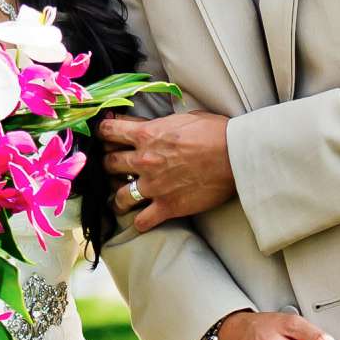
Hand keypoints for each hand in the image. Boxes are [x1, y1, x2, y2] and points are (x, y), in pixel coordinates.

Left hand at [98, 110, 235, 231]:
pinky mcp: (167, 207)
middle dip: (109, 165)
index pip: (108, 131)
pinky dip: (140, 222)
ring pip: (119, 197)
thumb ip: (159, 124)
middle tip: (115, 169)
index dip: (104, 133)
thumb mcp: (182, 118)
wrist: (235, 155)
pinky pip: (141, 222)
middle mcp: (144, 160)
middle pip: (108, 164)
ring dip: (119, 197)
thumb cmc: (215, 132)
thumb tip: (147, 124)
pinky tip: (143, 219)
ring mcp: (154, 186)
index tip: (105, 137)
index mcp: (146, 135)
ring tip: (122, 199)